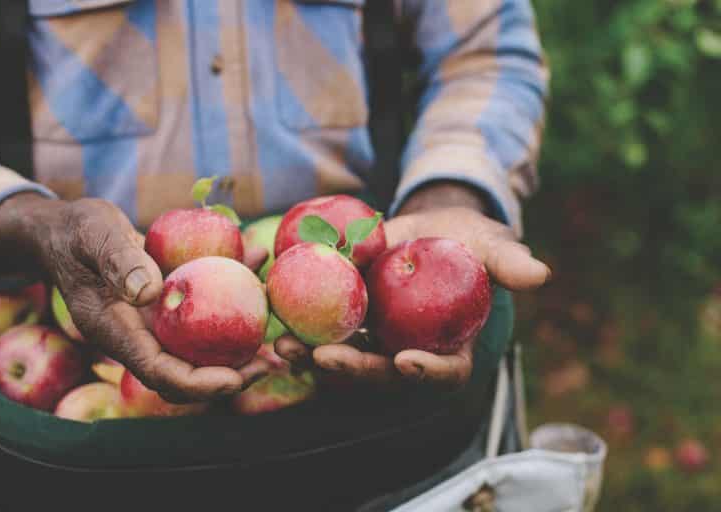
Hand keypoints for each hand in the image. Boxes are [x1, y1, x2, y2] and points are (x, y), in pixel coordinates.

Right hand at [0, 193, 269, 401]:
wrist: (66, 232)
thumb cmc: (75, 232)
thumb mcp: (92, 234)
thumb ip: (118, 260)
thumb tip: (150, 292)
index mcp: (115, 331)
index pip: (158, 372)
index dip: (198, 383)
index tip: (234, 380)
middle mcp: (138, 335)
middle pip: (185, 373)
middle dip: (228, 377)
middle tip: (269, 363)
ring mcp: (154, 323)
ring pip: (199, 348)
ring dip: (239, 346)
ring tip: (276, 338)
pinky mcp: (168, 304)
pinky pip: (204, 310)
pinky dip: (232, 294)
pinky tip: (257, 262)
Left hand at [276, 183, 550, 388]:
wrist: (425, 228)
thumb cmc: (464, 238)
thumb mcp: (487, 242)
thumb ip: (507, 260)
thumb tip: (540, 274)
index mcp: (449, 345)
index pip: (445, 370)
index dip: (428, 372)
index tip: (406, 362)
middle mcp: (408, 352)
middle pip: (381, 374)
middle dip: (353, 370)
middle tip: (325, 357)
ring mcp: (374, 340)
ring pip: (343, 358)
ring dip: (312, 356)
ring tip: (283, 343)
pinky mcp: (345, 322)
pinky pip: (321, 331)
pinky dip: (297, 327)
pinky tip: (272, 317)